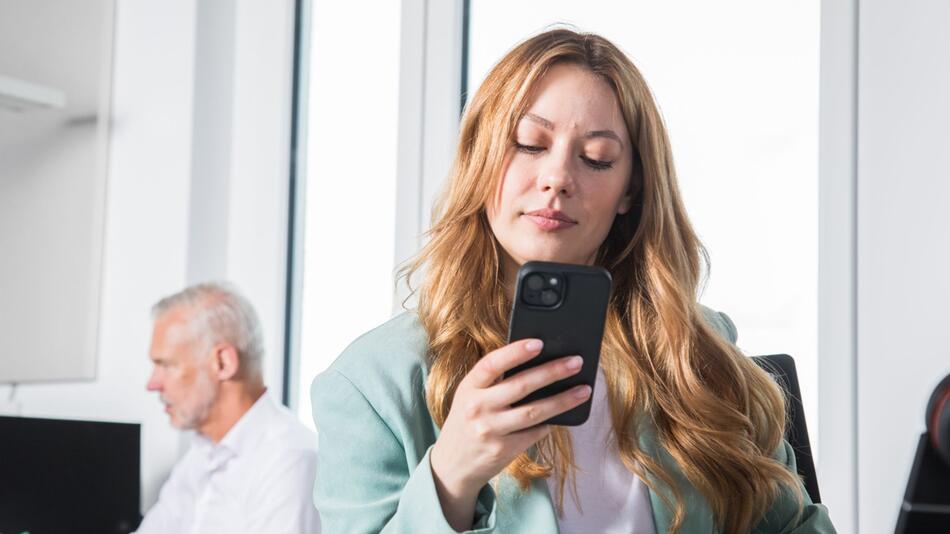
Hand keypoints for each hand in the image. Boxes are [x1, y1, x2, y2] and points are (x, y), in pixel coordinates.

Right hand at [429, 339, 590, 529]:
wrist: (452, 465)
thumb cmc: (467, 422)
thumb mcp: (469, 397)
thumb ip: (493, 382)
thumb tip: (536, 364)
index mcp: (468, 388)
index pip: (492, 364)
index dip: (516, 352)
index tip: (539, 343)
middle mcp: (477, 408)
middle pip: (521, 386)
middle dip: (552, 372)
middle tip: (576, 362)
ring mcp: (491, 430)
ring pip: (534, 412)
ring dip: (563, 400)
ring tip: (584, 390)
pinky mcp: (504, 450)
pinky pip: (535, 432)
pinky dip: (551, 422)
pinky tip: (564, 415)